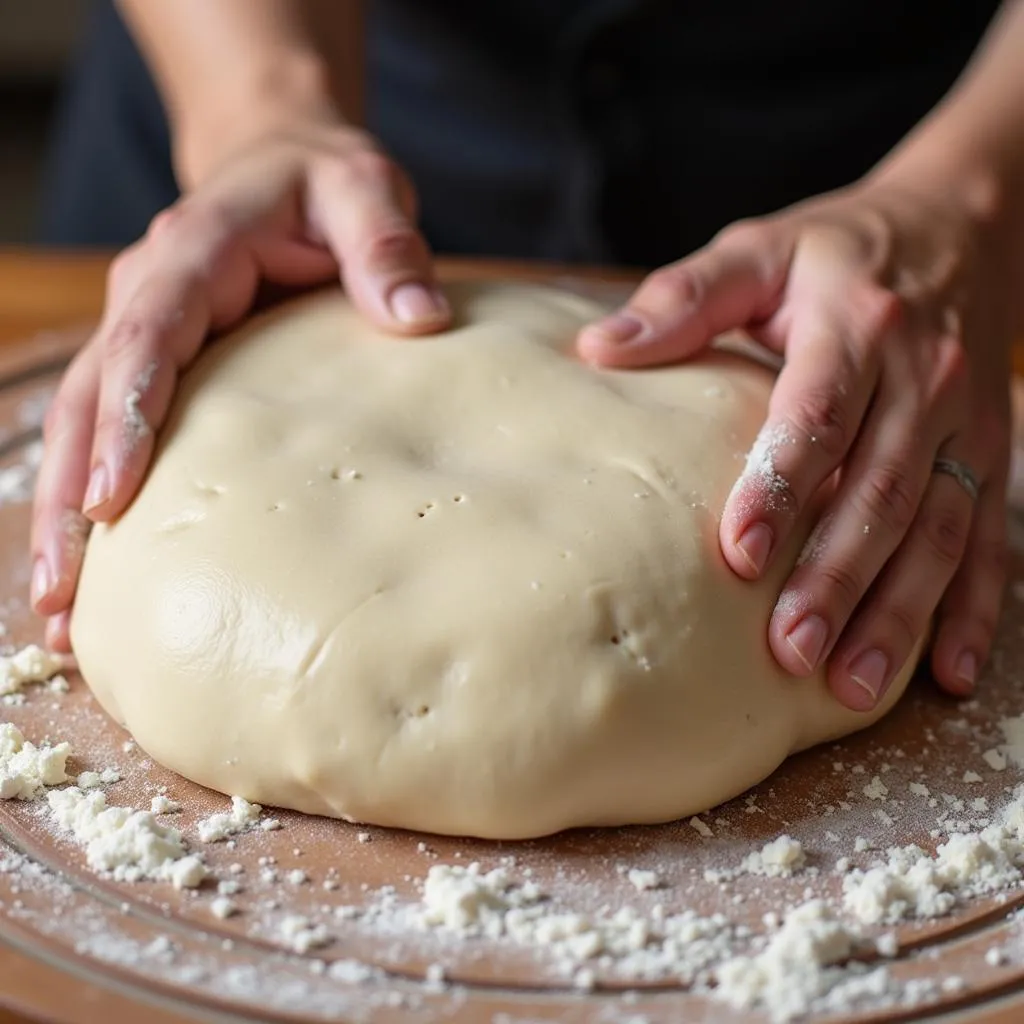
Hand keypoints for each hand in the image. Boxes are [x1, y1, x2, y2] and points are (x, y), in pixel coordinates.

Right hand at [31, 114, 446, 650]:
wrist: (283, 164)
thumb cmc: (324, 183)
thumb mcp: (362, 190)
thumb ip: (385, 246)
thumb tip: (419, 320)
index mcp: (192, 254)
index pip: (146, 339)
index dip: (126, 417)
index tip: (111, 498)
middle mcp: (148, 295)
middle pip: (90, 399)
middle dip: (69, 496)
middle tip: (62, 592)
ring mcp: (143, 331)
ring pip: (83, 426)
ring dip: (65, 517)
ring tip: (60, 612)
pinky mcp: (157, 363)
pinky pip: (109, 431)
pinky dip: (94, 500)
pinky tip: (97, 571)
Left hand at [578, 177, 1013, 711]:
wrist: (963, 223)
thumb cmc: (837, 248)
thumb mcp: (759, 250)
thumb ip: (684, 297)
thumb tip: (599, 347)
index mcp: (856, 327)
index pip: (817, 415)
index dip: (781, 485)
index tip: (739, 554)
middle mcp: (923, 380)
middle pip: (881, 490)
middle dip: (837, 576)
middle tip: (789, 649)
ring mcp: (966, 424)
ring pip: (937, 529)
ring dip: (899, 611)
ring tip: (850, 684)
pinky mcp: (991, 454)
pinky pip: (990, 539)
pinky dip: (973, 609)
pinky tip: (950, 674)